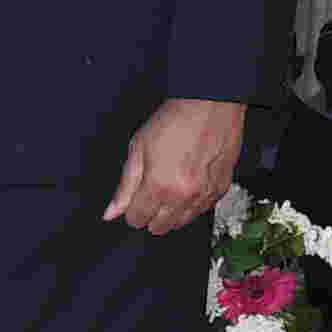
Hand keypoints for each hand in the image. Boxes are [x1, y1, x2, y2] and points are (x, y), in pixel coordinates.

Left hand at [106, 98, 246, 234]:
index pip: (137, 219)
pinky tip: (188, 185)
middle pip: (159, 227)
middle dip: (150, 214)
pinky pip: (202, 211)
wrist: (211, 103)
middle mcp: (184, 196)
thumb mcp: (138, 148)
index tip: (134, 198)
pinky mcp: (221, 189)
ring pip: (182, 223)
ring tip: (170, 188)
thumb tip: (110, 213)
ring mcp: (205, 194)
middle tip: (152, 191)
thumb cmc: (175, 119)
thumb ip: (125, 186)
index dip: (132, 209)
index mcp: (159, 186)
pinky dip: (192, 205)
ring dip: (171, 212)